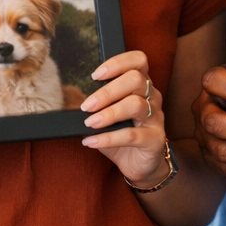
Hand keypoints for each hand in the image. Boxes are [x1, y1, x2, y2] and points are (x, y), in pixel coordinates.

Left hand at [80, 51, 168, 185]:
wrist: (140, 164)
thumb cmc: (122, 135)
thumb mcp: (109, 115)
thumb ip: (97, 105)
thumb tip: (70, 100)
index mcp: (142, 85)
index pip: (138, 60)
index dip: (118, 62)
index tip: (95, 75)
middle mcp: (152, 97)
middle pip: (135, 80)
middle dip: (107, 91)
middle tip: (86, 105)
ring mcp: (156, 118)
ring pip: (135, 105)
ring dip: (109, 113)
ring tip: (90, 123)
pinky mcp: (155, 139)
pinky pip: (132, 135)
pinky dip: (108, 138)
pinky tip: (91, 141)